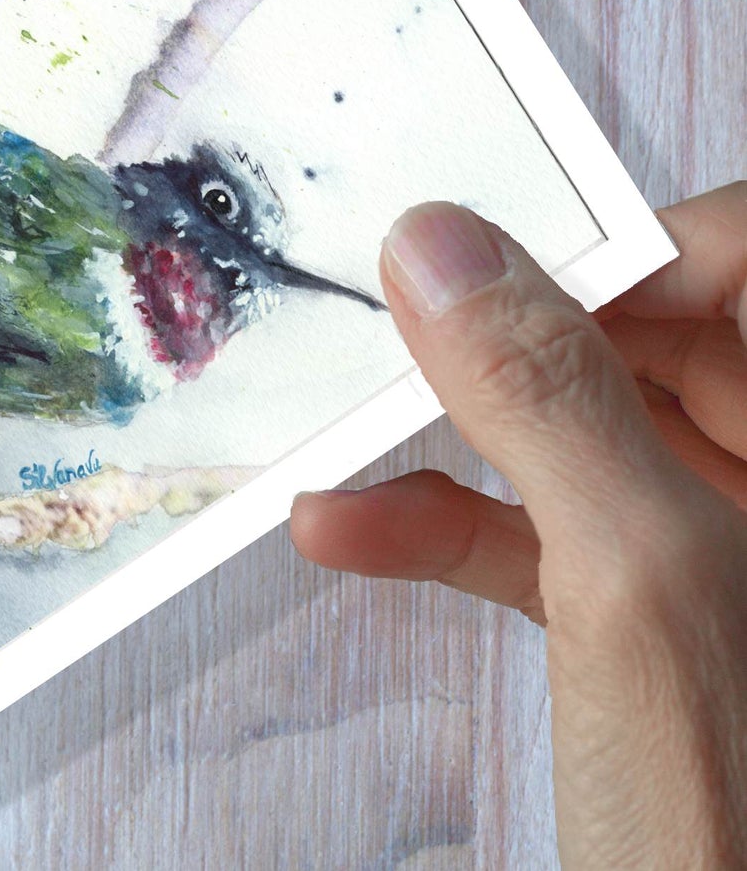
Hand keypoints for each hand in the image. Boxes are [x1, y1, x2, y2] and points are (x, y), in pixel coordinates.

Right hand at [290, 186, 746, 864]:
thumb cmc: (731, 835)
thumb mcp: (635, 586)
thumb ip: (550, 402)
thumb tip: (444, 252)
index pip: (736, 255)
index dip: (624, 243)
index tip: (500, 260)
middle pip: (639, 336)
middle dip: (499, 336)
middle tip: (399, 327)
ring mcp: (714, 544)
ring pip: (574, 435)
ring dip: (443, 438)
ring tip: (346, 428)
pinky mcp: (647, 615)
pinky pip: (539, 531)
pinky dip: (440, 525)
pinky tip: (350, 530)